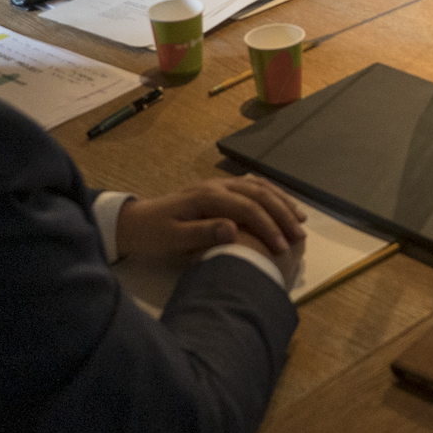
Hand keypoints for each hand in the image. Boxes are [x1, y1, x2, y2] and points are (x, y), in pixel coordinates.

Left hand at [114, 174, 307, 262]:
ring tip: (300, 220)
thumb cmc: (152, 234)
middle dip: (282, 214)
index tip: (282, 248)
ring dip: (281, 202)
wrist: (133, 222)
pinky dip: (270, 194)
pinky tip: (281, 204)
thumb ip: (203, 233)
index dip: (268, 227)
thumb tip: (233, 230)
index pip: (247, 209)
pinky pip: (251, 186)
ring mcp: (218, 184)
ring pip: (258, 186)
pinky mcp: (218, 189)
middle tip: (299, 236)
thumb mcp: (173, 239)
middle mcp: (216, 186)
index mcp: (207, 197)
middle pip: (258, 194)